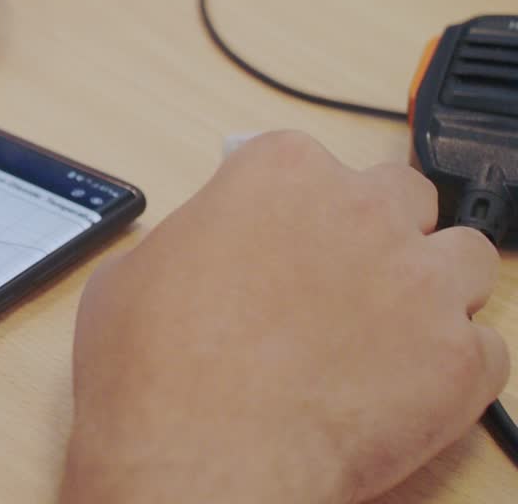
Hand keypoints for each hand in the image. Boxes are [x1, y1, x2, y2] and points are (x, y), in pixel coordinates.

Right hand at [61, 132, 509, 502]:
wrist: (196, 456)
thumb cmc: (154, 370)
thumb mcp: (133, 275)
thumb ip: (190, 244)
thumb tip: (197, 257)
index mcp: (280, 174)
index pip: (310, 159)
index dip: (295, 203)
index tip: (284, 232)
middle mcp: (360, 211)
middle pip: (403, 194)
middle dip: (378, 231)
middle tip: (343, 279)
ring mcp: (419, 283)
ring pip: (467, 258)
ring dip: (435, 286)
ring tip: (392, 330)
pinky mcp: (458, 360)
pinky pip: (487, 348)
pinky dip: (454, 366)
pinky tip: (405, 388)